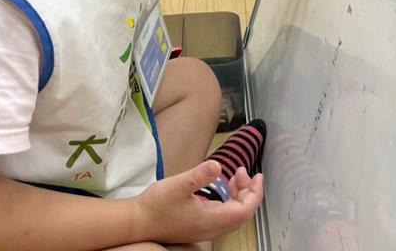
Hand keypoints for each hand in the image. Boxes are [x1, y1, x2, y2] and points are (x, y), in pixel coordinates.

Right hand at [135, 161, 263, 243]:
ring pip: (233, 216)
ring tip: (235, 177)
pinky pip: (224, 217)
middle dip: (249, 192)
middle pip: (242, 214)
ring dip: (239, 196)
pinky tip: (221, 188)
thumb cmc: (156, 205)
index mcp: (211, 220)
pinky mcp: (199, 227)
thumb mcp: (178, 184)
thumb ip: (199, 175)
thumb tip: (218, 165)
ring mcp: (205, 230)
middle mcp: (212, 229)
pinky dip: (229, 202)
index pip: (245, 210)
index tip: (257, 175)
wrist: (137, 222)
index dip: (255, 193)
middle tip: (243, 171)